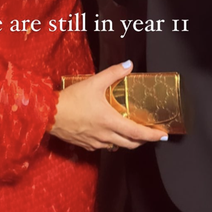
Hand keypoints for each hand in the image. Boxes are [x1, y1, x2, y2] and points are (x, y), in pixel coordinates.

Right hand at [50, 61, 167, 151]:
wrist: (48, 114)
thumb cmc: (72, 99)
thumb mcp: (94, 82)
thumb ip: (113, 73)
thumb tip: (129, 64)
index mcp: (110, 121)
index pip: (137, 133)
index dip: (152, 135)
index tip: (163, 135)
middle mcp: (105, 136)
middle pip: (130, 144)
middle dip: (143, 140)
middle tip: (150, 133)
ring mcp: (95, 142)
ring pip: (118, 146)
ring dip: (128, 141)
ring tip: (132, 132)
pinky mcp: (86, 145)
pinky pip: (104, 146)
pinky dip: (112, 141)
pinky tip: (110, 133)